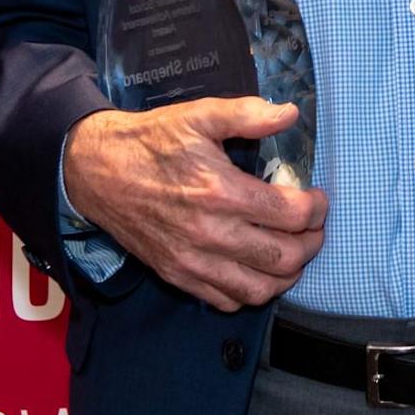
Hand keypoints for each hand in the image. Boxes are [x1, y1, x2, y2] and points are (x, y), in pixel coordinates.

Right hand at [63, 97, 326, 312]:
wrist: (97, 171)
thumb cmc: (151, 141)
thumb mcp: (199, 115)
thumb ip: (248, 114)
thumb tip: (289, 114)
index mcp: (221, 192)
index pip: (291, 215)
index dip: (316, 208)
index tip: (317, 198)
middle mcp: (209, 234)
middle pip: (284, 258)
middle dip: (311, 243)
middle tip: (315, 226)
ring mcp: (192, 261)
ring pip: (259, 289)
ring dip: (287, 274)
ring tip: (294, 250)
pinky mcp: (177, 275)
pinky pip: (226, 300)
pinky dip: (251, 291)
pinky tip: (257, 268)